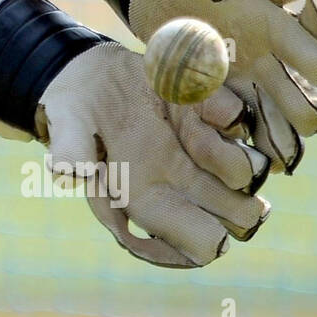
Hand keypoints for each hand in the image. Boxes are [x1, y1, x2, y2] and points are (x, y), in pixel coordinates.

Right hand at [0, 0, 269, 268]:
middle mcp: (183, 182)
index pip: (205, 245)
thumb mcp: (65, 127)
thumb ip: (70, 149)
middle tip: (216, 170)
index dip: (212, 235)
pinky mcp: (209, 112)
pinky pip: (241, 119)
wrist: (84, 72)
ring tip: (199, 128)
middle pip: (241, 216)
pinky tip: (200, 101)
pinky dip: (231, 112)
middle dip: (240, 200)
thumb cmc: (72, 110)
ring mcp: (202, 149)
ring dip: (236, 153)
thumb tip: (68, 172)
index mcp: (150, 200)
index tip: (203, 213)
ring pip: (250, 172)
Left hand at [56, 0, 316, 172]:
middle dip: (300, 114)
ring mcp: (249, 81)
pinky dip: (238, 140)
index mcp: (277, 22)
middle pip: (308, 100)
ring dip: (275, 140)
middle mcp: (273, 57)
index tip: (308, 73)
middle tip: (276, 120)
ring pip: (280, 125)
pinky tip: (227, 152)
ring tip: (260, 154)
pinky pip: (240, 128)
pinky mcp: (221, 97)